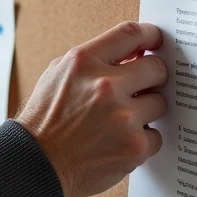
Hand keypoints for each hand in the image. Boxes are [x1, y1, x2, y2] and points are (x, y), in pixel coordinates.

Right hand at [16, 21, 167, 196]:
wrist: (36, 162)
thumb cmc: (45, 118)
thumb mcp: (58, 74)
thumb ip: (94, 61)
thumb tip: (132, 55)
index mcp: (84, 62)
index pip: (130, 34)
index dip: (149, 35)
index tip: (155, 40)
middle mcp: (106, 86)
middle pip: (157, 69)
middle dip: (151, 77)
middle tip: (141, 88)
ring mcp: (123, 118)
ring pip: (160, 103)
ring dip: (145, 111)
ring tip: (120, 120)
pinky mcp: (135, 146)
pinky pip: (156, 136)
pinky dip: (142, 140)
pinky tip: (119, 142)